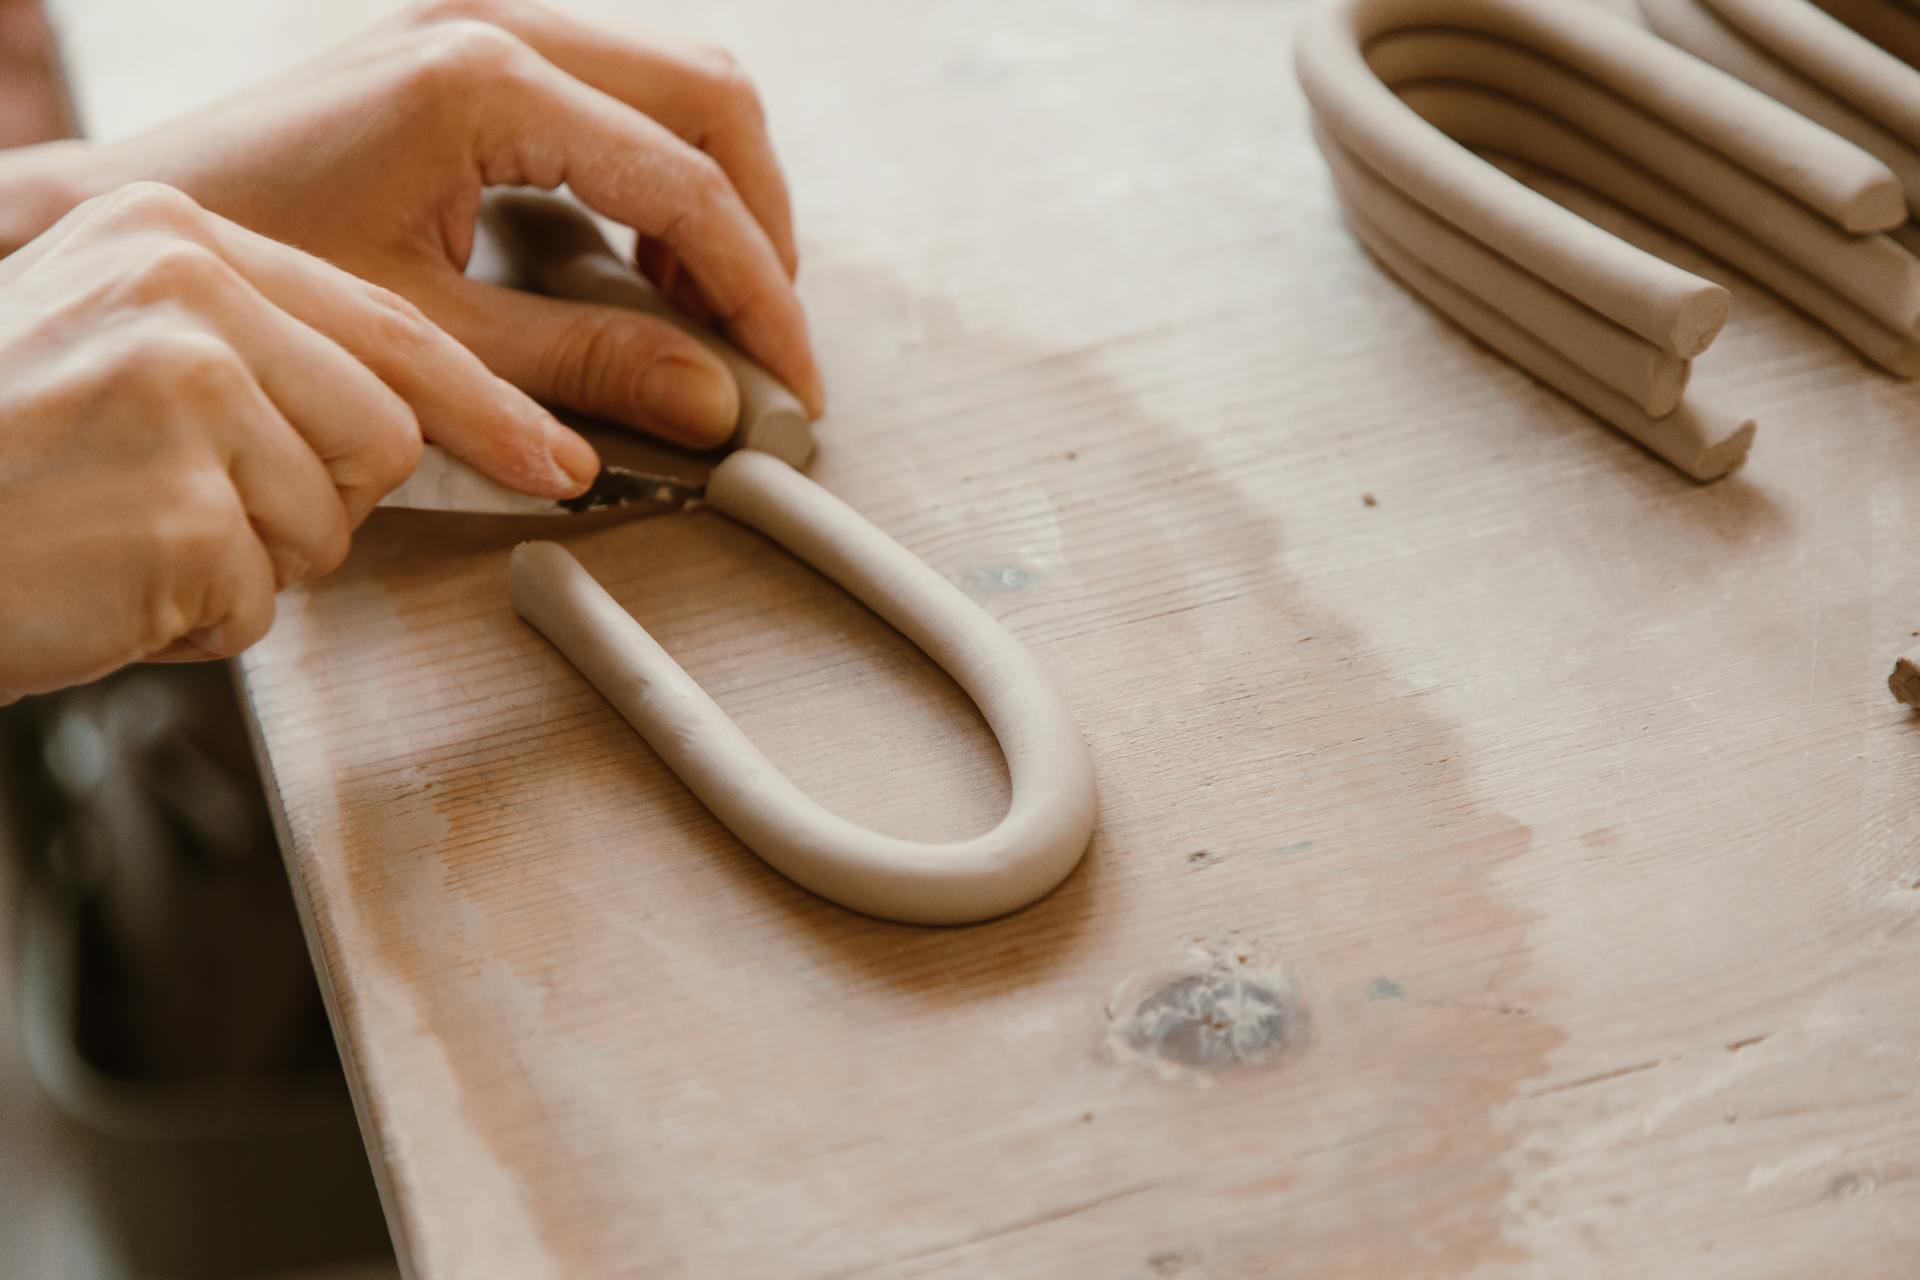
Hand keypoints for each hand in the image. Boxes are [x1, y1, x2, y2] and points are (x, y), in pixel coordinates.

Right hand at [0, 182, 595, 699]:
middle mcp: (183, 287)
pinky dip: (188, 619)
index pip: (383, 327)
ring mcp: (182, 390)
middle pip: (380, 435)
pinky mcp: (177, 501)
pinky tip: (98, 580)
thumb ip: (248, 351)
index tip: (553, 460)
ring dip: (240, 563)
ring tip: (120, 536)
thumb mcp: (109, 346)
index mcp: (174, 234)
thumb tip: (401, 419)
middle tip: (181, 509)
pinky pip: (255, 598)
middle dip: (309, 501)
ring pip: (327, 522)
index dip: (478, 408)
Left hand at [61, 0, 823, 446]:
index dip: (758, 292)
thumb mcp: (433, 338)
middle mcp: (495, 25)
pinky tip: (645, 259)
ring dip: (719, 193)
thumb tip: (712, 403)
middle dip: (761, 227)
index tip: (787, 376)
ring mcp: (484, 23)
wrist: (128, 219)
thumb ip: (586, 366)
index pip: (686, 183)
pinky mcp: (471, 48)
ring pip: (679, 82)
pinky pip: (622, 88)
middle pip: (712, 98)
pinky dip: (662, 172)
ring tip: (707, 307)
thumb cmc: (256, 276)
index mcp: (484, 84)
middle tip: (763, 337)